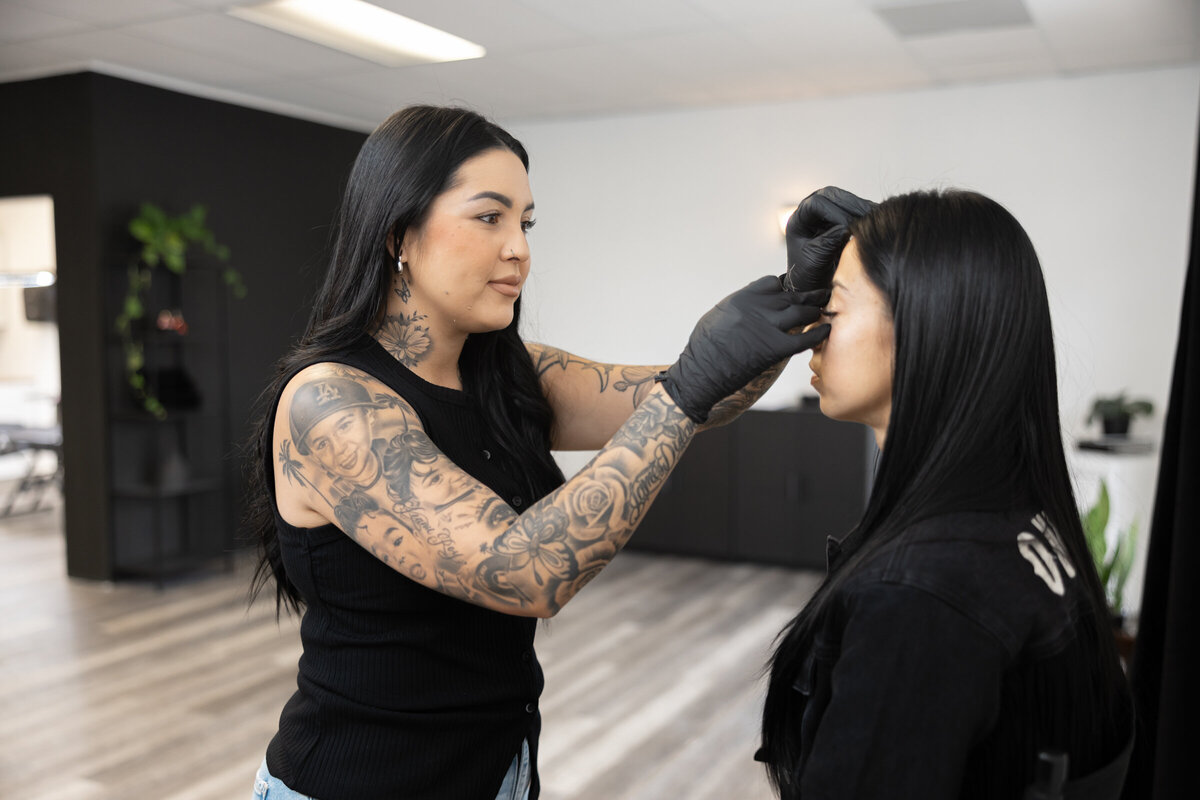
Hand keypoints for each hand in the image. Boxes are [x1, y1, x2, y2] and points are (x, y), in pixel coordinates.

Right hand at [661, 277, 829, 422]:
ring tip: (823, 311)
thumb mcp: (717, 317)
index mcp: (741, 298)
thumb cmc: (704, 350)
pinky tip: (827, 330)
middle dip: (807, 295)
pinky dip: (818, 333)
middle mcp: (756, 308)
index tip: (792, 293)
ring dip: (814, 311)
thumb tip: (754, 305)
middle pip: (791, 295)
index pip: (772, 283)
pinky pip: (804, 337)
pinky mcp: (774, 349)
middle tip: (821, 294)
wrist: (700, 375)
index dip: (785, 288)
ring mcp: (766, 327)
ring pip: (801, 311)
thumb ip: (740, 307)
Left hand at [784, 186, 874, 291]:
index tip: (848, 226)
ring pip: (846, 198)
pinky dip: (866, 212)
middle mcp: (811, 210)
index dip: (834, 213)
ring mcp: (826, 210)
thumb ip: (828, 242)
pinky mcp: (840, 215)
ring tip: (877, 217)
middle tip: (869, 216)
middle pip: (833, 195)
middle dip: (852, 205)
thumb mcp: (816, 259)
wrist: (815, 283)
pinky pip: (855, 207)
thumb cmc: (809, 273)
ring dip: (862, 207)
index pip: (817, 204)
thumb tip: (846, 227)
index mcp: (799, 219)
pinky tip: (878, 218)